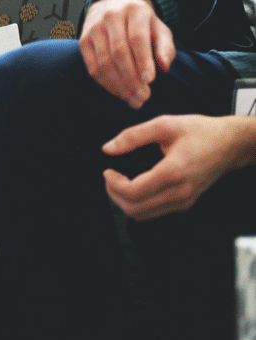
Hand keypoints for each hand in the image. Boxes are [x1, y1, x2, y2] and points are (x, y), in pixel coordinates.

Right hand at [79, 0, 175, 108]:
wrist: (113, 6)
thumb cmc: (141, 23)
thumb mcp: (159, 29)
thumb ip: (165, 47)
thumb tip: (164, 66)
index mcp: (134, 10)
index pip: (137, 38)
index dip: (143, 61)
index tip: (150, 81)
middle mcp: (110, 16)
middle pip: (118, 52)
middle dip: (131, 78)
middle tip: (143, 97)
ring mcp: (93, 28)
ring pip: (104, 62)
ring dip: (118, 85)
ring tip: (132, 99)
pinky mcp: (83, 40)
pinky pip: (92, 67)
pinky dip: (105, 83)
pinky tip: (118, 92)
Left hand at [101, 114, 255, 220]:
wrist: (231, 144)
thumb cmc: (202, 132)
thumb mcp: (164, 124)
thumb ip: (133, 136)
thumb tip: (108, 148)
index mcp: (173, 172)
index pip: (134, 192)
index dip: (113, 184)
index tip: (107, 171)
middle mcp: (180, 192)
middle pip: (135, 209)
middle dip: (115, 195)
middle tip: (110, 178)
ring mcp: (184, 200)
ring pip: (144, 215)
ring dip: (126, 202)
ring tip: (120, 183)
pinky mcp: (186, 202)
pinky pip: (156, 212)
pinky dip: (139, 204)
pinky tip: (136, 187)